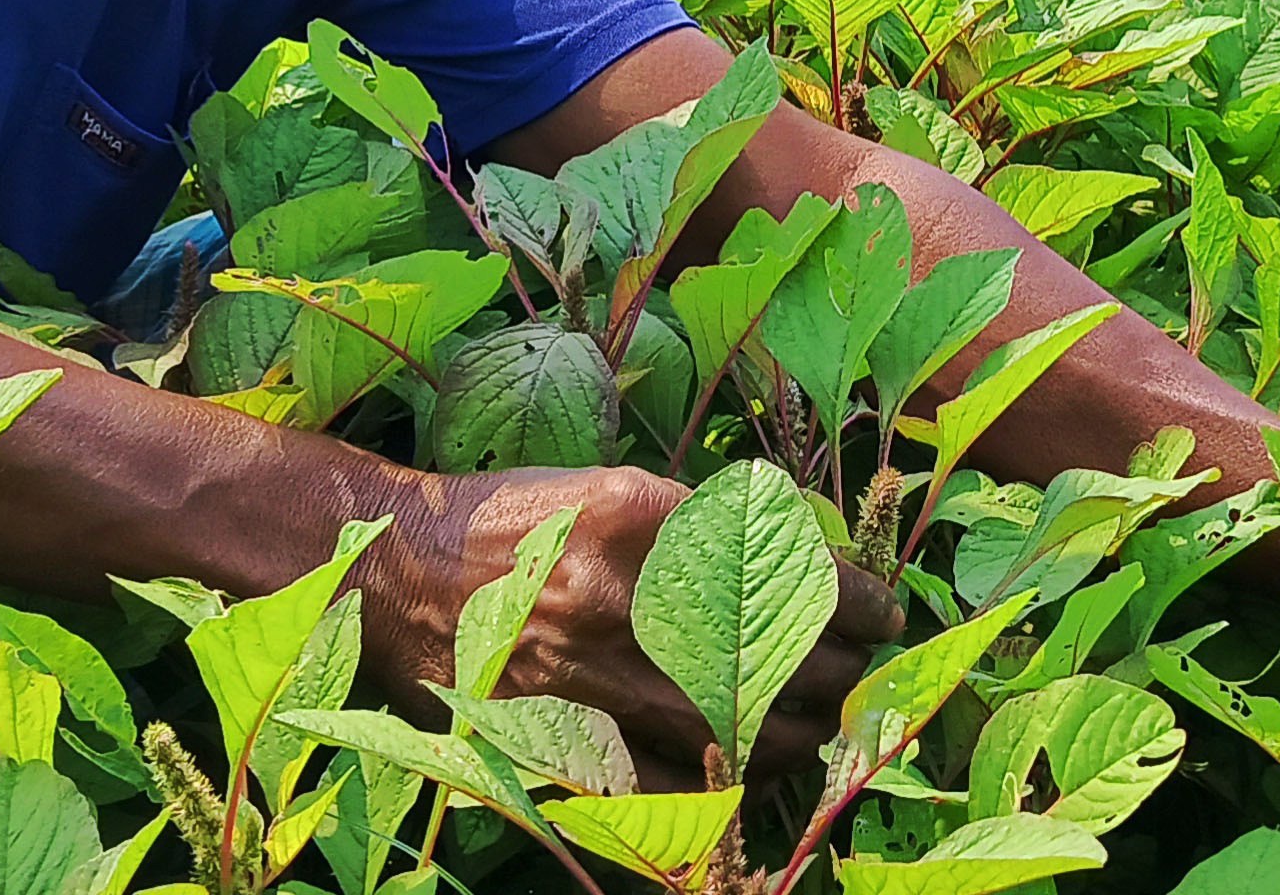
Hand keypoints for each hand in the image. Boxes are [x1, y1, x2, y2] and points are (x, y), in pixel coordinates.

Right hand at [357, 464, 901, 790]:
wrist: (395, 575)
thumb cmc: (515, 525)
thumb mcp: (613, 492)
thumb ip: (701, 527)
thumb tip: (807, 566)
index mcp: (639, 519)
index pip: (785, 567)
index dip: (853, 600)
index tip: (883, 612)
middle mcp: (617, 600)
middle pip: (775, 659)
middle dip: (839, 672)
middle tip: (866, 671)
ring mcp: (585, 681)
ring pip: (736, 732)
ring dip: (799, 733)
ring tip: (826, 721)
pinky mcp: (557, 741)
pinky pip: (672, 787)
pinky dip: (727, 783)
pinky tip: (752, 767)